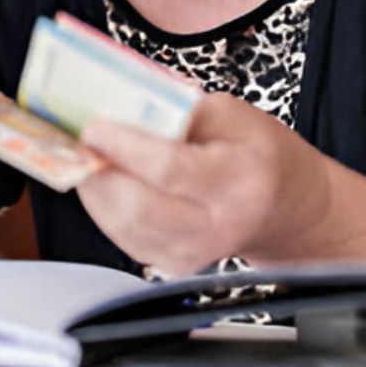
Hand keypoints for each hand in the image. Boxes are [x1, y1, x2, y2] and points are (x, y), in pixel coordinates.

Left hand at [76, 94, 334, 275]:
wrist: (285, 207)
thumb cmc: (256, 152)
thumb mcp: (228, 113)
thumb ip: (174, 109)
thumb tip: (117, 102)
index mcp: (238, 179)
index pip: (169, 168)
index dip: (123, 147)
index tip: (94, 126)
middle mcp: (218, 225)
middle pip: (139, 209)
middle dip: (99, 173)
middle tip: (80, 143)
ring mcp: (195, 253)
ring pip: (124, 228)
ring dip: (95, 190)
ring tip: (87, 158)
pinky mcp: (175, 264)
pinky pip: (125, 239)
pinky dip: (105, 208)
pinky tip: (104, 181)